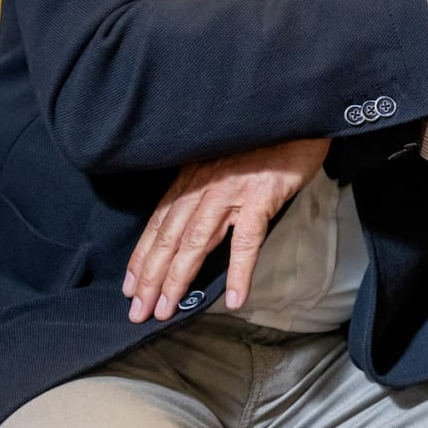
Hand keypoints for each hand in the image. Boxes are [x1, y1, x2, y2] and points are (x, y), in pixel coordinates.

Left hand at [123, 137, 330, 321]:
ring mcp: (231, 191)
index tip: (130, 286)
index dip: (142, 256)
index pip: (158, 223)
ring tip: (167, 310)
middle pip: (169, 237)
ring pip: (195, 241)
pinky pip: (246, 240)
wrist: (297, 115)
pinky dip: (240, 271)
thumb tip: (196, 226)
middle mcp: (203, 185)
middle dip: (151, 278)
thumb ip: (208, 188)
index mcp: (192, 176)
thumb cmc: (264, 140)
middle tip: (138, 311)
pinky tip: (237, 297)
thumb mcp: (225, 160)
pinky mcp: (261, 197)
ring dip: (178, 279)